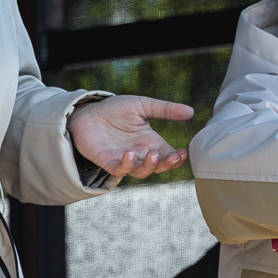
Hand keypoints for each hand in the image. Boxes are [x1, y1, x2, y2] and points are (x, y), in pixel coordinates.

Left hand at [70, 96, 193, 179]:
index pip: (168, 155)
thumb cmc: (114, 109)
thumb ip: (165, 109)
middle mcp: (139, 153)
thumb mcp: (142, 105)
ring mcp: (124, 159)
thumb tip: (191, 111)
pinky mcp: (108, 161)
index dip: (178, 157)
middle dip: (167, 164)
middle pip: (158, 167)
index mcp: (150, 142)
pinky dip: (126, 165)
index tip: (184, 152)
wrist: (87, 112)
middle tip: (173, 156)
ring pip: (141, 172)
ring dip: (149, 166)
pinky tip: (130, 154)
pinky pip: (119, 170)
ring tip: (153, 154)